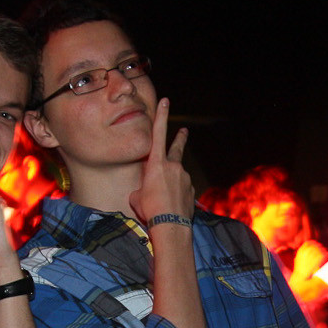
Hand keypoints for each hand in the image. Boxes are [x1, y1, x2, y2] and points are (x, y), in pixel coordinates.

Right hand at [128, 98, 191, 224]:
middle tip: (184, 131)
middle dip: (180, 138)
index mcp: (156, 163)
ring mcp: (185, 177)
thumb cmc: (149, 210)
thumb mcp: (136, 197)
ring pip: (178, 175)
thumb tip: (146, 191)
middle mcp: (173, 166)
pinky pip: (183, 188)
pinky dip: (177, 194)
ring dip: (172, 183)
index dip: (161, 116)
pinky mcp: (192, 189)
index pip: (158, 133)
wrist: (170, 225)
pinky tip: (172, 206)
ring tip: (164, 200)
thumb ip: (141, 188)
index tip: (166, 101)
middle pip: (177, 147)